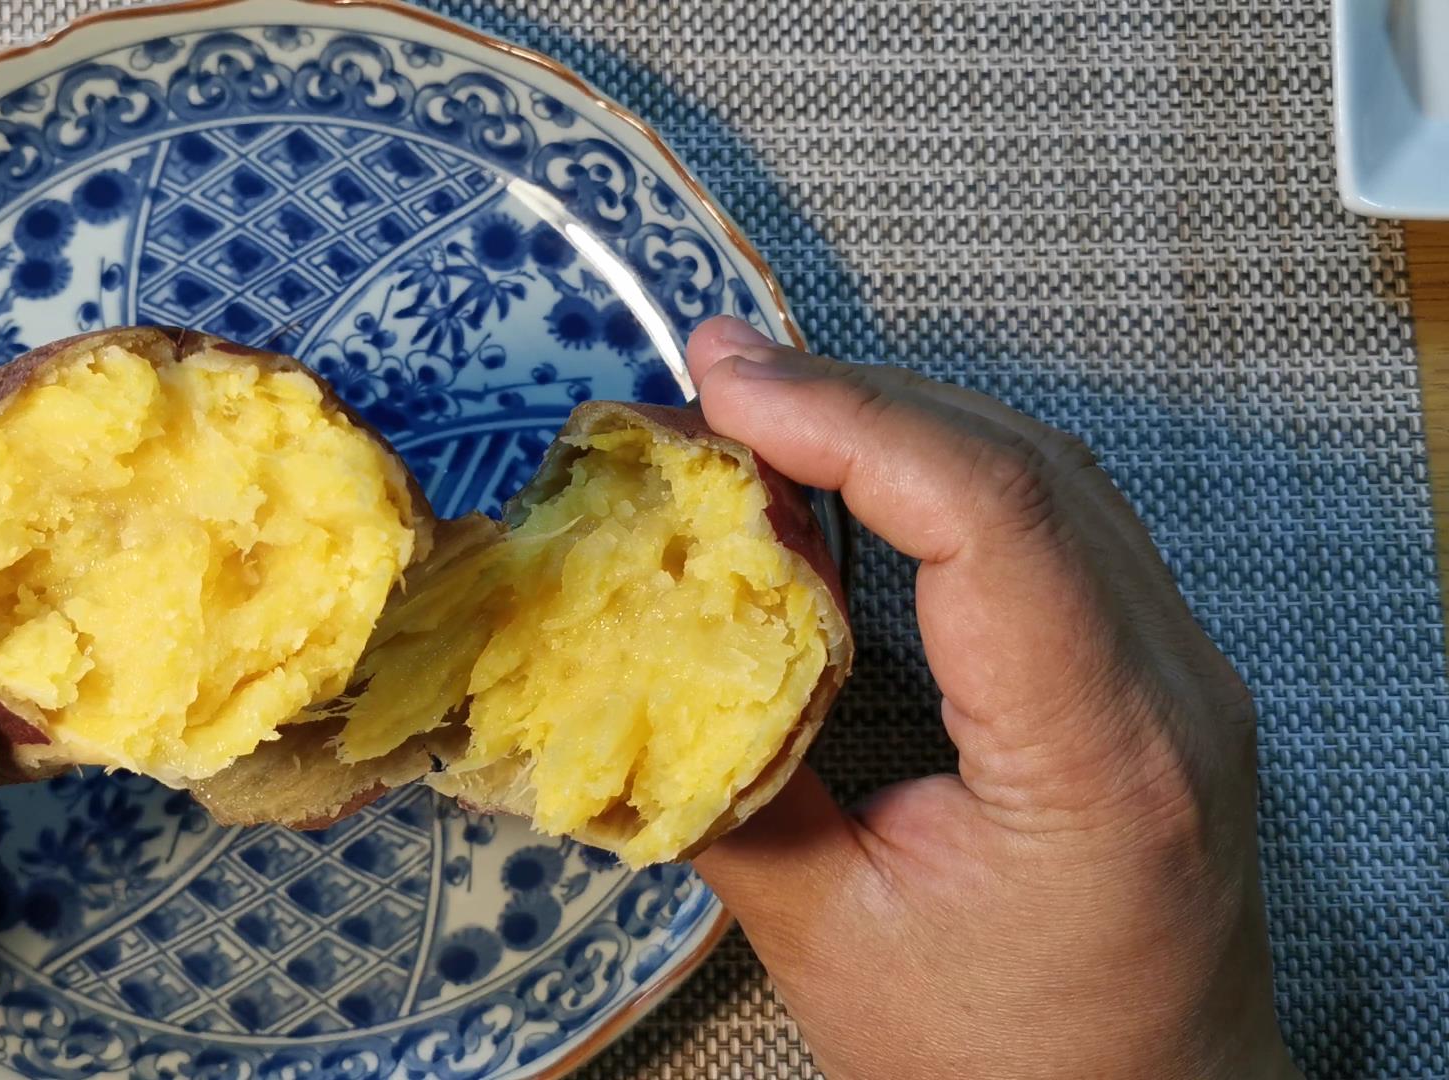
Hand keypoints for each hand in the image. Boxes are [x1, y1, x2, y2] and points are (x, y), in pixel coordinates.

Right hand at [685, 319, 1298, 1079]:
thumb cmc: (1007, 1067)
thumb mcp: (829, 938)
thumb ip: (734, 777)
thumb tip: (641, 642)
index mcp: (1102, 752)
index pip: (991, 513)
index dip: (848, 418)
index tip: (721, 384)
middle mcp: (1172, 685)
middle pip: (1020, 465)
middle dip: (855, 398)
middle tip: (714, 376)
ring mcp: (1180, 669)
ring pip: (1045, 474)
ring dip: (899, 422)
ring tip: (765, 407)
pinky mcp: (1156, 671)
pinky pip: (1057, 522)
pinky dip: (943, 474)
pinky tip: (858, 471)